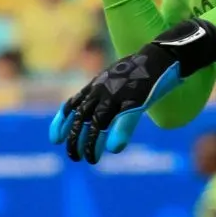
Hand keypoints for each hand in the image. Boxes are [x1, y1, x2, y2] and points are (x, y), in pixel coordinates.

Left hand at [50, 19, 215, 163]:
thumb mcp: (117, 81)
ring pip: (99, 122)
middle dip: (74, 138)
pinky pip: (124, 119)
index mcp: (97, 85)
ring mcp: (119, 94)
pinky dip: (118, 134)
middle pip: (82, 117)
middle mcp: (103, 89)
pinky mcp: (136, 99)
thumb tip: (100, 115)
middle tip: (74, 157)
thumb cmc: (140, 71)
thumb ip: (106, 96)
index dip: (61, 122)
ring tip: (91, 159)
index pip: (72, 104)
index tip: (54, 140)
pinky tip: (114, 148)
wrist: (161, 57)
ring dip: (92, 143)